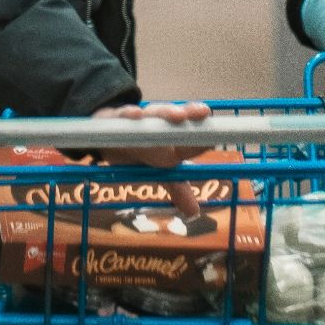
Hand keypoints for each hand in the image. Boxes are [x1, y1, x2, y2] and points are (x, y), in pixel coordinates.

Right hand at [91, 101, 212, 216]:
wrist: (109, 133)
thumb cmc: (141, 151)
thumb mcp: (158, 171)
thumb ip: (176, 188)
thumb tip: (194, 213)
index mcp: (172, 141)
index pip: (191, 137)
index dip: (203, 136)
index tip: (215, 137)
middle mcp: (159, 126)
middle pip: (177, 118)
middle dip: (190, 115)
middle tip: (202, 114)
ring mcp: (140, 120)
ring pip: (154, 113)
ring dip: (166, 112)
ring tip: (178, 115)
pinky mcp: (118, 116)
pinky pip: (123, 115)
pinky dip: (129, 114)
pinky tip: (136, 115)